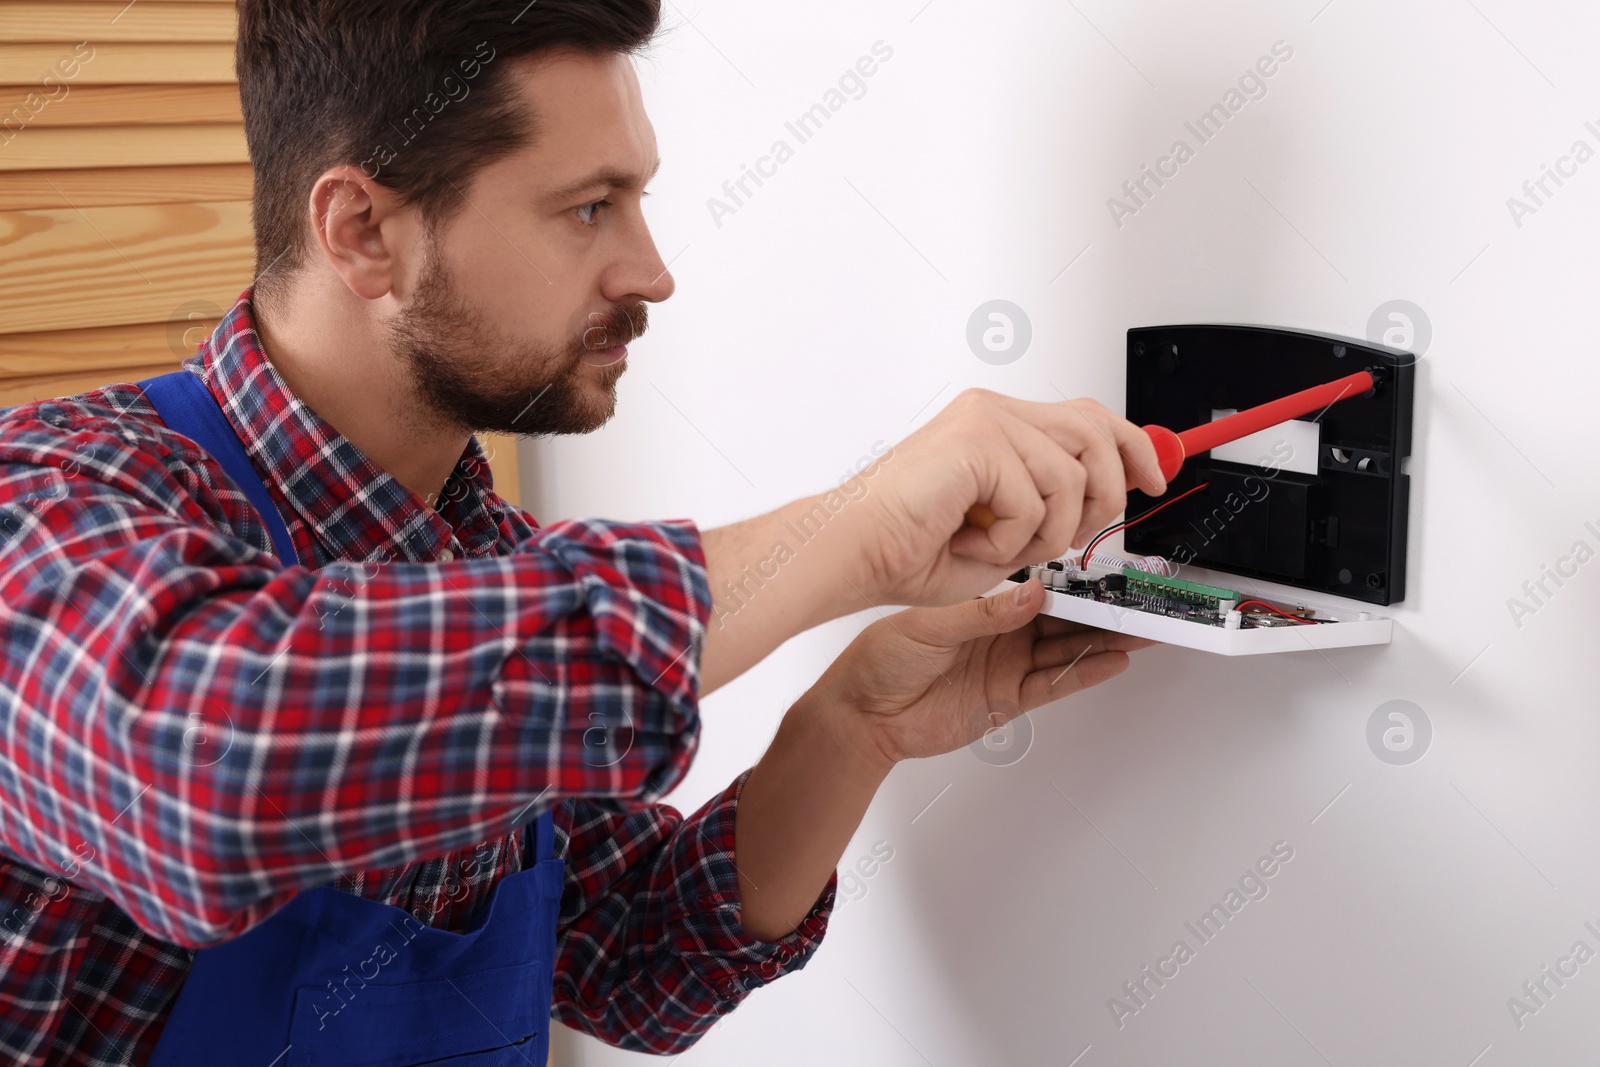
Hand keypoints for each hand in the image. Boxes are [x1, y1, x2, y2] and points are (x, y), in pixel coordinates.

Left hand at [815, 578, 1155, 765]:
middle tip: (1145, 602)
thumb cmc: (880, 659)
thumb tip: (1032, 593)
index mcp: (985, 604)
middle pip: (1066, 620)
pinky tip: (1113, 662)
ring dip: (1106, 642)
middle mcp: (1002, 632)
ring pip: (1068, 651)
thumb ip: (984, 614)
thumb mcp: (930, 625)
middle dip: (1106, 612)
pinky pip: (1054, 685)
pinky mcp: (1007, 700)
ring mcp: (1008, 665)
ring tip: (1145, 631)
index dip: (1078, 584)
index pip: (1043, 590)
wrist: (862, 715)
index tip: (1111, 574)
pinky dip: (1083, 674)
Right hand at [842, 389, 1166, 607]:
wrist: (854, 552)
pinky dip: (1011, 540)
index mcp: (995, 423)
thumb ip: (1049, 506)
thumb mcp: (1004, 529)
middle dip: (1109, 493)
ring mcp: (985, 421)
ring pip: (1072, 474)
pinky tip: (972, 544)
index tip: (1154, 478)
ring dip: (1048, 530)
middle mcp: (992, 412)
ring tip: (1003, 548)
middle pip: (1096, 430)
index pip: (1087, 415)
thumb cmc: (906, 548)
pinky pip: (1034, 499)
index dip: (1132, 445)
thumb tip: (1103, 505)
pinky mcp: (978, 441)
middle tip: (1083, 537)